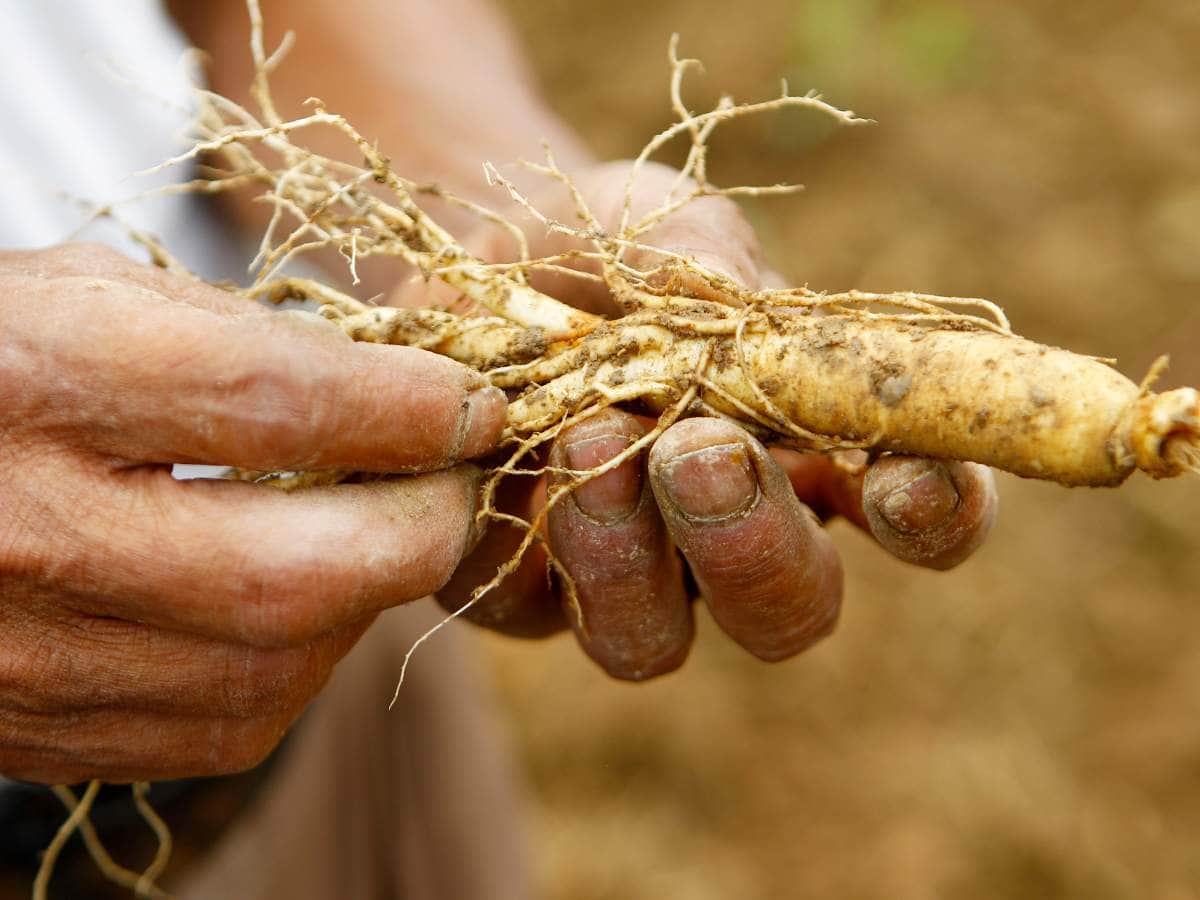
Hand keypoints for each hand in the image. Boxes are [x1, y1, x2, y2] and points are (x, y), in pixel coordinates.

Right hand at [0, 244, 504, 782]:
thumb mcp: (84, 296)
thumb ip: (237, 337)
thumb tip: (394, 393)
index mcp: (33, 383)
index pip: (276, 401)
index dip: (410, 407)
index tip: (477, 404)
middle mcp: (28, 535)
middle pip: (299, 572)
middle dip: (421, 527)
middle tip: (454, 482)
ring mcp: (32, 656)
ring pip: (281, 664)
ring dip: (370, 594)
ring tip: (380, 529)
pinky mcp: (49, 728)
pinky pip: (235, 720)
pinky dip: (305, 655)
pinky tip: (304, 595)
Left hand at [406, 161, 996, 678]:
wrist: (469, 274)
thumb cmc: (601, 248)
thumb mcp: (653, 223)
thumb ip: (702, 259)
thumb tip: (731, 300)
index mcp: (811, 456)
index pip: (908, 514)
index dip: (933, 514)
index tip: (907, 476)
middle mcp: (732, 540)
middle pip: (788, 608)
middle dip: (756, 542)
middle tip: (703, 453)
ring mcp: (628, 580)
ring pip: (654, 639)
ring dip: (631, 556)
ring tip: (585, 441)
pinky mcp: (523, 594)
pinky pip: (533, 608)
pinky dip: (528, 541)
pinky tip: (506, 465)